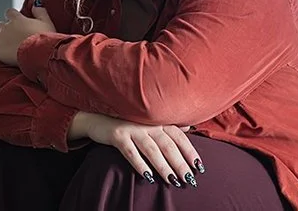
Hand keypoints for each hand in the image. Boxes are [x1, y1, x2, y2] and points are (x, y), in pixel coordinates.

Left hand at [0, 5, 55, 65]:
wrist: (39, 54)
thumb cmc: (45, 38)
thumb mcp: (46, 22)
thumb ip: (40, 11)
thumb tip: (36, 3)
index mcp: (16, 19)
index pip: (9, 12)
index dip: (12, 16)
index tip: (16, 20)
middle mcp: (6, 27)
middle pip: (0, 24)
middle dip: (4, 28)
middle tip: (11, 34)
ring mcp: (0, 39)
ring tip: (2, 42)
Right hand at [73, 112, 202, 187]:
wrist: (99, 116)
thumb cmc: (129, 122)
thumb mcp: (150, 121)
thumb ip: (169, 125)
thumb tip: (189, 127)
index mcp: (159, 121)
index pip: (179, 137)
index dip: (190, 152)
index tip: (199, 167)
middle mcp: (149, 124)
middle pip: (168, 146)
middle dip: (180, 163)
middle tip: (188, 179)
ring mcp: (133, 129)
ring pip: (152, 150)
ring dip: (163, 166)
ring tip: (172, 180)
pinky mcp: (118, 135)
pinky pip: (131, 152)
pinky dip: (140, 164)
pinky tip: (148, 176)